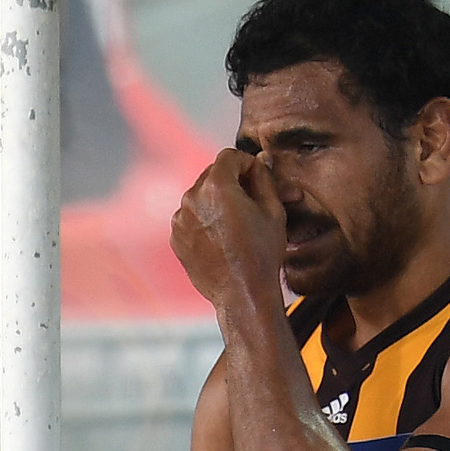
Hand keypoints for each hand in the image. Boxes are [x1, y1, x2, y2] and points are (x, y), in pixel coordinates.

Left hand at [170, 148, 286, 308]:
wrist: (243, 294)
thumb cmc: (262, 254)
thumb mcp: (273, 212)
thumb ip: (265, 179)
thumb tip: (260, 160)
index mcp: (217, 186)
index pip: (229, 157)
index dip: (247, 163)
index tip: (258, 177)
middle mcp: (192, 198)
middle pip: (213, 174)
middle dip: (232, 181)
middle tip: (251, 201)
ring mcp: (180, 218)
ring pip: (200, 196)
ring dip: (217, 200)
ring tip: (237, 224)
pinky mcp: (176, 237)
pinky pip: (190, 217)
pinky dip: (204, 220)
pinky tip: (223, 238)